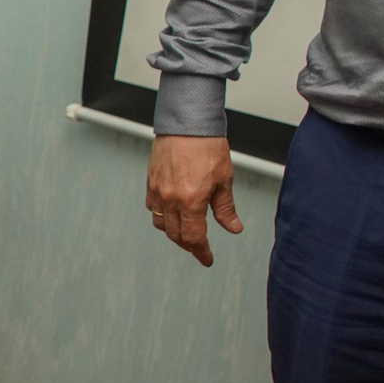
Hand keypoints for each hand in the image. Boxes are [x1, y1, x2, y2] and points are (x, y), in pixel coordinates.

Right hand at [146, 135, 242, 267]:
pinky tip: (172, 214)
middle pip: (176, 235)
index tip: (207, 259)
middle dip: (189, 245)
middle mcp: (170, 199)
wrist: (187, 123)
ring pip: (162, 225)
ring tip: (186, 233)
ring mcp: (157, 192)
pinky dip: (163, 217)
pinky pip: (153, 209)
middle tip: (200, 248)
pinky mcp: (151, 183)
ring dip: (174, 233)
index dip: (201, 252)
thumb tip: (232, 227)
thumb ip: (225, 208)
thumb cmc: (206, 145)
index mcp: (191, 201)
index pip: (194, 237)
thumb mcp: (224, 179)